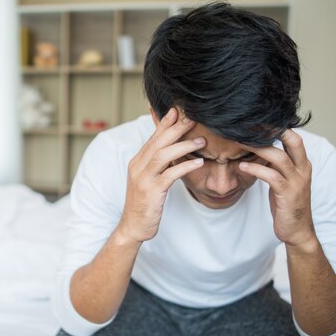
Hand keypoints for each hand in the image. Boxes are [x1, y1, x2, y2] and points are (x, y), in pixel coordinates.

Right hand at [118, 108, 204, 242]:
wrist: (133, 226)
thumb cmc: (145, 202)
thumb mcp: (149, 178)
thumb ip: (158, 163)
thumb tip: (171, 148)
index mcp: (138, 161)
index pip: (153, 137)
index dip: (165, 122)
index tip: (178, 110)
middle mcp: (138, 167)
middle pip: (157, 142)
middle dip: (176, 128)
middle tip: (193, 118)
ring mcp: (143, 179)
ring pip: (162, 155)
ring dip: (183, 145)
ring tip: (201, 140)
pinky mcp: (151, 192)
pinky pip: (169, 175)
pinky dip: (184, 166)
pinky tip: (198, 162)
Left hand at [238, 129, 315, 247]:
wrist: (297, 230)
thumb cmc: (287, 204)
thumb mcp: (282, 181)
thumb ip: (276, 165)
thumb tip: (259, 149)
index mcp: (302, 164)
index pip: (294, 138)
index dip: (278, 127)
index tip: (258, 121)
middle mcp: (302, 169)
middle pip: (293, 141)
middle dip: (273, 130)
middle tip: (250, 124)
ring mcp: (296, 181)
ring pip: (279, 157)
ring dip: (258, 148)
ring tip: (239, 142)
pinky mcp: (288, 194)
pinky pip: (271, 176)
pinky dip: (255, 169)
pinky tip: (242, 166)